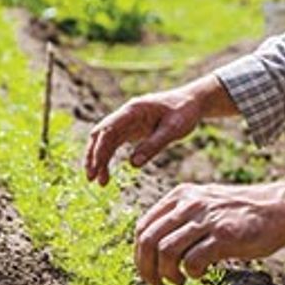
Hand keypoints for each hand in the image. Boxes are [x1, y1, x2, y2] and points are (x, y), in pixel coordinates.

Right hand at [85, 81, 206, 185]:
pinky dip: (107, 157)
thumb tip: (132, 164)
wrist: (192, 102)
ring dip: (99, 159)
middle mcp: (126, 114)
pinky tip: (106, 173)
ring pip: (104, 140)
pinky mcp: (131, 129)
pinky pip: (114, 143)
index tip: (96, 168)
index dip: (100, 149)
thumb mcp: (174, 129)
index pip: (108, 129)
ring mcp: (127, 121)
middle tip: (92, 179)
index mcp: (133, 110)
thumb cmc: (184, 112)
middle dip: (94, 156)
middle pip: (101, 135)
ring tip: (99, 182)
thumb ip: (154, 145)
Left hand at [134, 176, 284, 284]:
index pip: (143, 227)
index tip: (147, 271)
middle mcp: (191, 204)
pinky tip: (201, 274)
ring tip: (179, 281)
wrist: (279, 209)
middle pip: (149, 240)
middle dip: (146, 269)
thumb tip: (151, 250)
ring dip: (167, 274)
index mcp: (181, 195)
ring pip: (166, 251)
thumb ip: (179, 219)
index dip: (139, 255)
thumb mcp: (204, 205)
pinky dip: (191, 274)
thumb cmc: (239, 214)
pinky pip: (192, 261)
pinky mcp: (224, 236)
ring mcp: (208, 219)